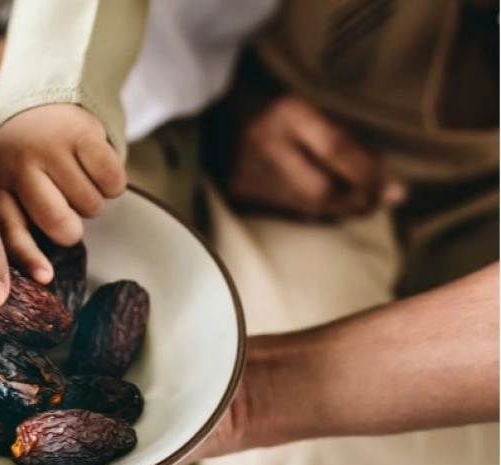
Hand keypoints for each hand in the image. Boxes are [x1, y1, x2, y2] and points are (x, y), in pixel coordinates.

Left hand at [0, 104, 125, 282]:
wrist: (45, 101)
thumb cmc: (30, 161)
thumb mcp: (12, 189)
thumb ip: (19, 224)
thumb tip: (42, 276)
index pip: (11, 232)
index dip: (29, 258)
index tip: (47, 277)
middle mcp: (18, 167)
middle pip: (61, 225)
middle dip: (73, 228)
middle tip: (67, 207)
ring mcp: (49, 148)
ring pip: (92, 207)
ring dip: (93, 201)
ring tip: (76, 178)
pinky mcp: (82, 133)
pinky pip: (113, 183)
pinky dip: (113, 183)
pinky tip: (95, 168)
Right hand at [223, 95, 404, 218]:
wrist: (222, 111)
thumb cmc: (284, 104)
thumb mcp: (318, 107)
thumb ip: (352, 139)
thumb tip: (393, 189)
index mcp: (287, 110)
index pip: (334, 147)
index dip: (368, 173)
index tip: (395, 187)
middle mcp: (263, 141)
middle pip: (319, 189)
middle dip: (355, 200)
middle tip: (380, 201)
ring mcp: (246, 169)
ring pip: (305, 206)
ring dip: (340, 209)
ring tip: (362, 203)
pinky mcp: (238, 189)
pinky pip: (287, 209)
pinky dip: (314, 209)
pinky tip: (329, 204)